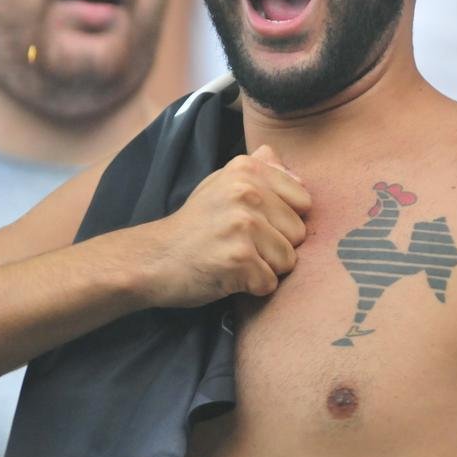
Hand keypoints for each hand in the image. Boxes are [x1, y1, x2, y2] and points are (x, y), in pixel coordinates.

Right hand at [142, 145, 310, 305]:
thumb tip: (298, 171)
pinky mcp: (239, 259)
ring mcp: (243, 224)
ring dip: (264, 269)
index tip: (254, 224)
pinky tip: (227, 275)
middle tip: (239, 245)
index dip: (282, 220)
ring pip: (288, 260)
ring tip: (233, 259)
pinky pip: (269, 283)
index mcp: (247, 169)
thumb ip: (260, 172)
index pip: (304, 201)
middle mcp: (247, 192)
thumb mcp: (220, 184)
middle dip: (276, 247)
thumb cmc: (194, 225)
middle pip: (299, 233)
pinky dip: (251, 287)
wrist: (152, 259)